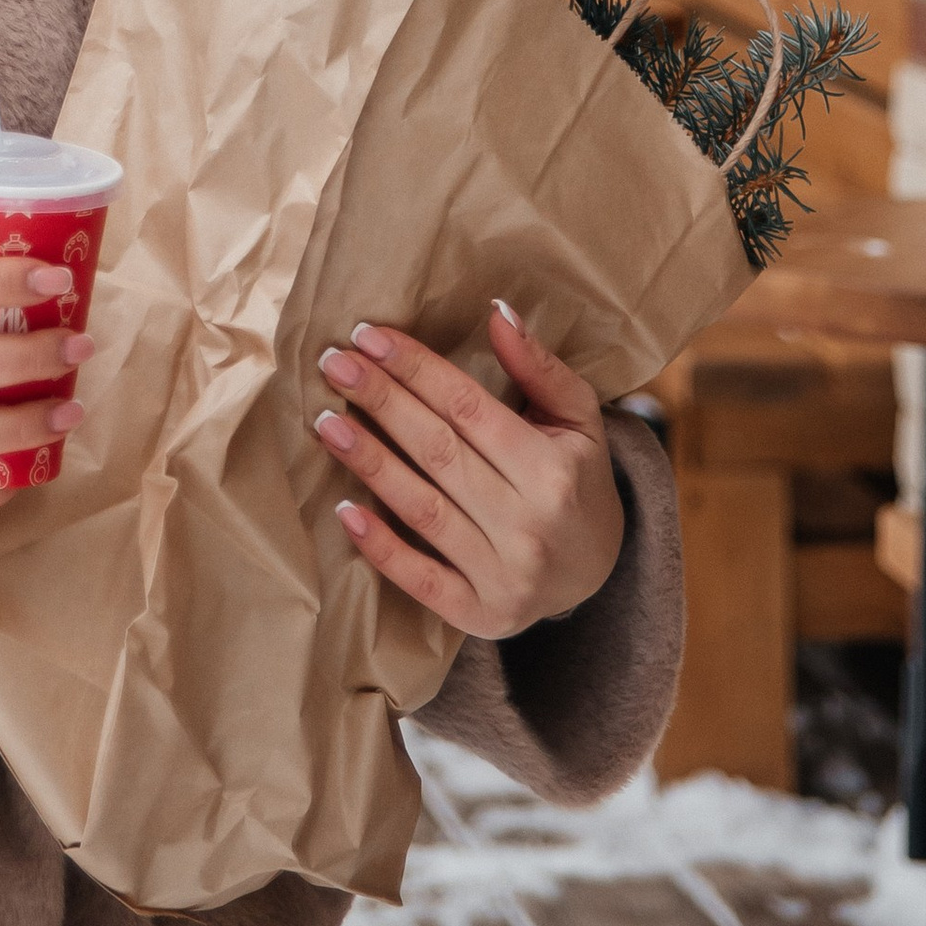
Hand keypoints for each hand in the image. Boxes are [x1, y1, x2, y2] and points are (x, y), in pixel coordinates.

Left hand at [311, 299, 622, 639]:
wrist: (598, 573)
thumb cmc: (578, 478)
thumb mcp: (579, 418)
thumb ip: (540, 366)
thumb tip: (497, 311)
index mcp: (552, 470)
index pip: (469, 408)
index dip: (416, 369)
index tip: (370, 336)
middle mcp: (528, 525)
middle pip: (438, 451)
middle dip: (382, 402)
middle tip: (334, 364)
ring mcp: (503, 576)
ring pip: (422, 509)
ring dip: (369, 462)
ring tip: (326, 422)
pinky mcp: (480, 614)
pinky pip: (421, 580)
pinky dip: (381, 547)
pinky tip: (344, 510)